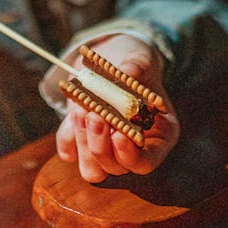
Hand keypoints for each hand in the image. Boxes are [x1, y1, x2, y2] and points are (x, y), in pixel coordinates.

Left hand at [55, 34, 178, 180]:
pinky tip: (73, 110)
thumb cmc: (135, 64)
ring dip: (83, 140)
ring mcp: (106, 148)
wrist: (114, 59)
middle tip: (94, 114)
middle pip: (115, 167)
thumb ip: (137, 67)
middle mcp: (133, 149)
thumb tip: (127, 74)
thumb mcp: (141, 59)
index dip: (132, 155)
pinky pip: (69, 152)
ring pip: (91, 168)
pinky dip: (68, 135)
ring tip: (80, 109)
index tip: (119, 135)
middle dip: (101, 144)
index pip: (146, 162)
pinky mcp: (82, 141)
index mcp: (159, 135)